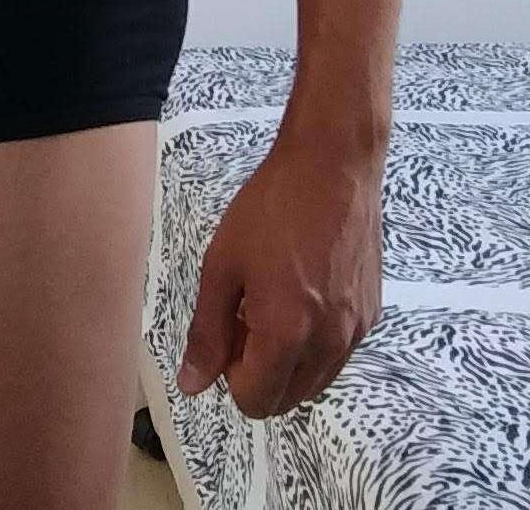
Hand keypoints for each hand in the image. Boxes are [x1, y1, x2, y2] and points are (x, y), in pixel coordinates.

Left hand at [176, 131, 383, 417]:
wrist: (334, 163)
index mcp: (288, 334)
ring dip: (288, 361)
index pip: (256, 400)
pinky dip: (315, 342)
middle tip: (245, 317)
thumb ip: (207, 330)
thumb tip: (192, 384)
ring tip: (272, 302)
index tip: (227, 330)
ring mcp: (357, 329)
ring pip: (315, 380)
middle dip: (259, 373)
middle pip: (287, 399)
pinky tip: (303, 291)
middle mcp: (329, 343)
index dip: (230, 374)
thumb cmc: (272, 207)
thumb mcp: (223, 263)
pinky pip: (338, 352)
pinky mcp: (373, 311)